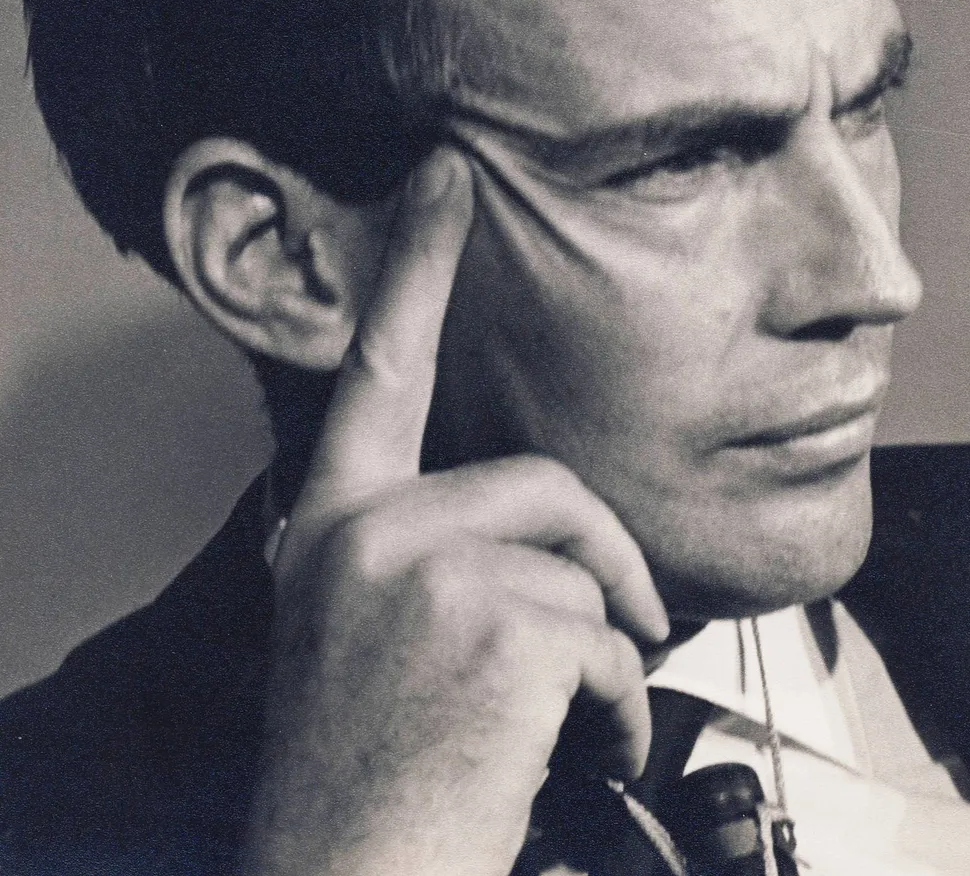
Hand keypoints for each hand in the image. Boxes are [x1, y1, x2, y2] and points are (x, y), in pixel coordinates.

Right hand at [241, 149, 668, 875]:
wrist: (343, 874)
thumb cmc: (365, 762)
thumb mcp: (360, 626)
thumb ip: (416, 547)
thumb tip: (524, 528)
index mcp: (331, 520)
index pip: (379, 366)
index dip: (416, 262)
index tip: (444, 176)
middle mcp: (365, 528)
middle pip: (541, 485)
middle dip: (601, 561)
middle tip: (625, 627)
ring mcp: (423, 570)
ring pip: (581, 563)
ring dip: (606, 649)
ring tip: (573, 714)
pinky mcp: (492, 621)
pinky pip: (606, 635)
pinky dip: (618, 701)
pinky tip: (577, 748)